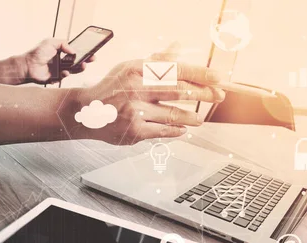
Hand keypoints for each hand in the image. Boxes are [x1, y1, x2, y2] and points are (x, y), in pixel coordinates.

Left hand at [19, 38, 93, 83]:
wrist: (28, 65)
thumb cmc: (37, 53)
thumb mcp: (50, 42)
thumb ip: (63, 44)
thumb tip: (73, 51)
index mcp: (61, 51)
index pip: (75, 52)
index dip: (83, 52)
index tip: (91, 52)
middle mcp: (62, 61)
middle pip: (77, 61)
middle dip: (85, 60)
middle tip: (92, 59)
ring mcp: (60, 69)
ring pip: (74, 69)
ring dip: (79, 68)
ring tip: (83, 65)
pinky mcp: (57, 77)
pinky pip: (65, 75)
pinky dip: (66, 73)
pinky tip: (65, 71)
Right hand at [63, 43, 225, 144]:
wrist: (86, 112)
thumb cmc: (112, 88)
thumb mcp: (130, 68)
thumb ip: (156, 60)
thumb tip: (178, 47)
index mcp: (137, 70)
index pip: (176, 70)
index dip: (200, 74)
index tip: (218, 77)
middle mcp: (136, 89)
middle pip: (179, 91)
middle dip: (203, 94)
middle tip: (219, 96)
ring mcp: (135, 112)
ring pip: (173, 114)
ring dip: (191, 116)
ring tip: (200, 118)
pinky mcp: (134, 132)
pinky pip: (162, 131)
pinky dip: (175, 130)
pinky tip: (183, 129)